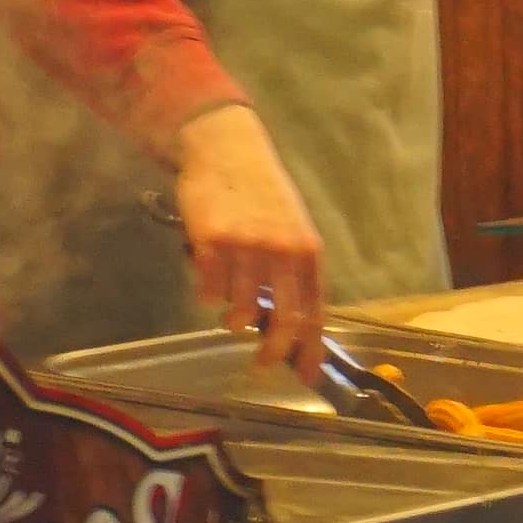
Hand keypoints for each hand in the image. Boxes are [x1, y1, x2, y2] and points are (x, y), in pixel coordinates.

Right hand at [169, 101, 329, 362]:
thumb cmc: (260, 190)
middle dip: (273, 351)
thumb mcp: (291, 225)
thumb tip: (291, 319)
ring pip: (240, 309)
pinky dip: (207, 292)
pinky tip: (208, 275)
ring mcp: (247, 248)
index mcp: (307, 250)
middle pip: (283, 320)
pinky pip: (209, 291)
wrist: (226, 148)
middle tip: (262, 364)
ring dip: (232, 316)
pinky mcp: (212, 243)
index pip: (315, 311)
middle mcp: (282, 252)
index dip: (312, 348)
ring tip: (228, 304)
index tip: (308, 374)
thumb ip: (293, 269)